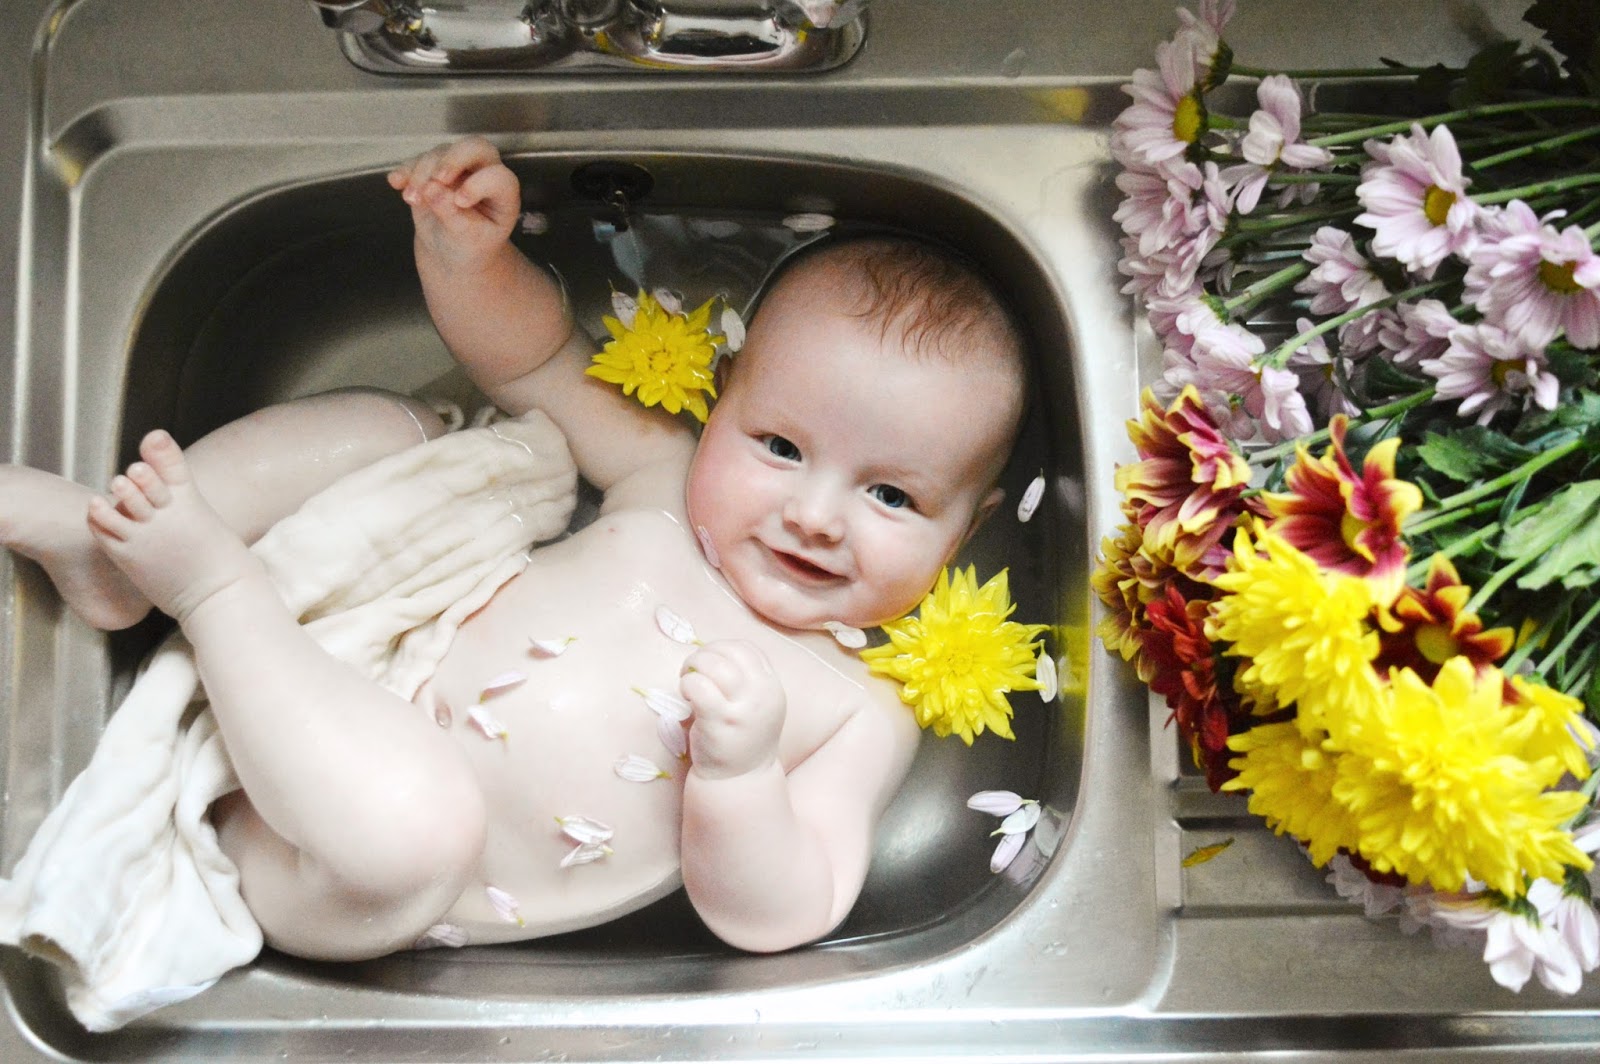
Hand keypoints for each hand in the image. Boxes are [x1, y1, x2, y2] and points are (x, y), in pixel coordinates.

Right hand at [387, 136, 520, 270]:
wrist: (454, 251)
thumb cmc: (471, 246)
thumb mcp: (468, 239)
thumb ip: (453, 214)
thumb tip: (432, 189)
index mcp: (504, 193)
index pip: (498, 176)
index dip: (479, 184)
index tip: (461, 202)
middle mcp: (484, 173)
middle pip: (474, 147)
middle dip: (453, 159)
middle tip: (437, 180)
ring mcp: (458, 167)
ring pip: (440, 153)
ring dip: (422, 173)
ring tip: (412, 200)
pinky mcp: (433, 169)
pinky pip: (418, 160)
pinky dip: (406, 169)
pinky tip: (396, 183)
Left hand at [680, 640, 786, 780]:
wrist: (740, 780)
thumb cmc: (740, 738)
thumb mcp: (756, 705)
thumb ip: (745, 679)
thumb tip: (712, 651)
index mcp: (772, 687)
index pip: (747, 649)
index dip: (721, 648)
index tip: (709, 662)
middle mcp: (764, 695)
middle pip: (729, 652)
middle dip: (703, 655)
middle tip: (691, 671)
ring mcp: (743, 709)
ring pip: (714, 665)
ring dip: (693, 666)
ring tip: (687, 681)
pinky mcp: (721, 722)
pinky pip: (698, 686)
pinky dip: (687, 684)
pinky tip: (686, 696)